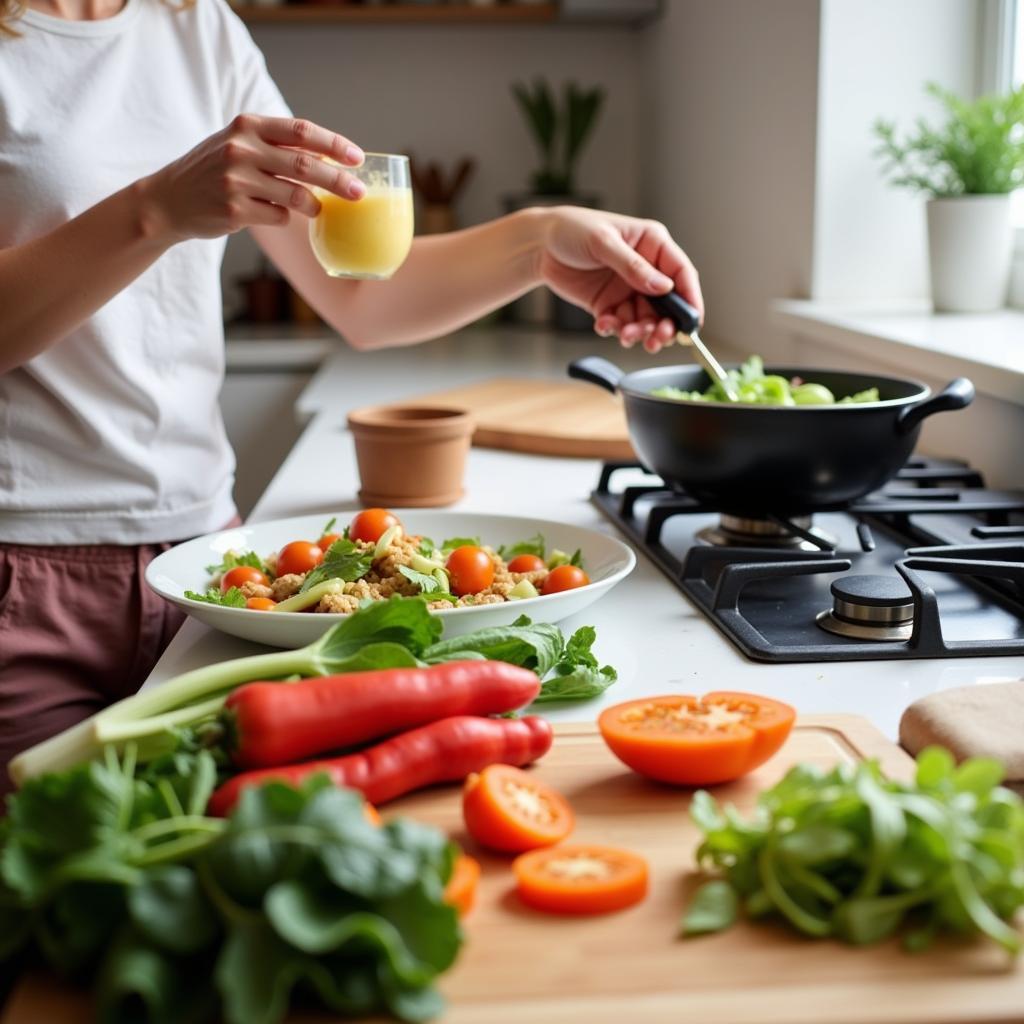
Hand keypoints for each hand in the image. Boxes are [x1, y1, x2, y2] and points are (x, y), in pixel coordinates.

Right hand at [141, 115, 365, 241]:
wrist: (169, 199)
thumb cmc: (213, 170)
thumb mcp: (239, 143)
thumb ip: (277, 145)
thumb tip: (330, 156)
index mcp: (247, 125)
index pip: (301, 131)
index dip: (334, 144)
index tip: (357, 158)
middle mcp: (241, 149)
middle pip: (304, 164)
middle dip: (338, 180)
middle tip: (359, 192)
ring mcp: (236, 181)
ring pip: (295, 195)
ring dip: (313, 205)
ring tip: (317, 208)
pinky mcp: (235, 210)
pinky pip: (278, 217)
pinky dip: (284, 217)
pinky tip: (272, 213)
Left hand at [537, 207, 702, 352]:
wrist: (539, 244)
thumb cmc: (572, 229)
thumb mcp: (604, 242)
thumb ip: (633, 266)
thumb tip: (664, 287)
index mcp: (652, 245)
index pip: (682, 273)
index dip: (691, 299)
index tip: (693, 323)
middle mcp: (645, 269)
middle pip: (667, 304)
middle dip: (664, 325)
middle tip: (656, 340)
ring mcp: (627, 289)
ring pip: (644, 319)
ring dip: (638, 332)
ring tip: (624, 336)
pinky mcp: (609, 304)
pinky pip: (620, 324)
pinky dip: (615, 329)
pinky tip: (604, 325)